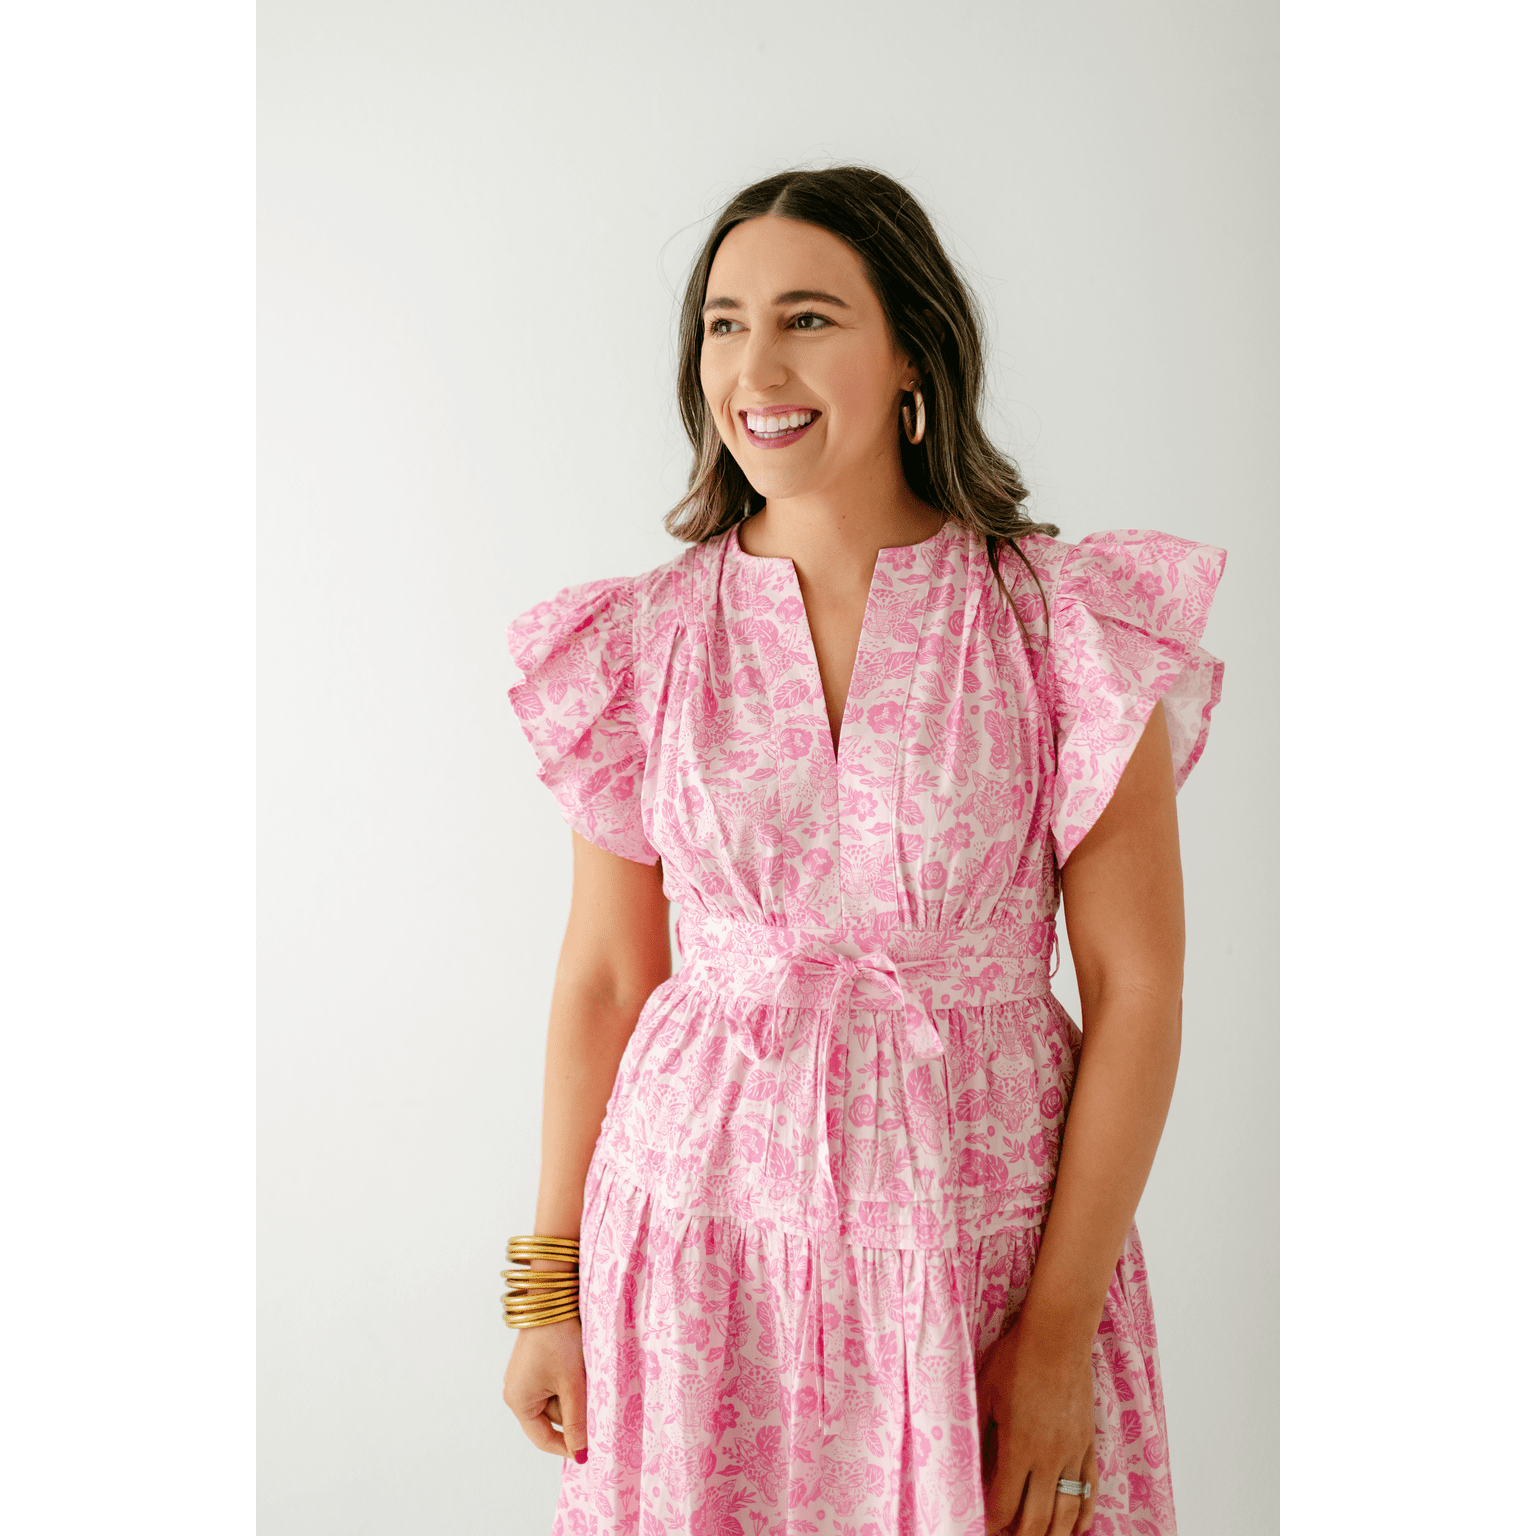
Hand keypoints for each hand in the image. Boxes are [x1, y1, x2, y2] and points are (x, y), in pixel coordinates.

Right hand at [503, 1318, 587, 1462]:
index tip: (592, 1448)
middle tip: (597, 1399)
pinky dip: (571, 1382)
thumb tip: (580, 1456)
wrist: (552, 1299)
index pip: (544, 1438)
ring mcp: (525, 1377)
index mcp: (519, 1402)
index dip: (568, 1446)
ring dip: (575, 1394)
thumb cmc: (558, 1341)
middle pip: (552, 1418)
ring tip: (589, 1376)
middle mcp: (517, 1391)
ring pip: (557, 1399)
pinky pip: (555, 1383)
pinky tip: (583, 1368)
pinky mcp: (535, 1364)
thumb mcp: (571, 1384)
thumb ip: (577, 1422)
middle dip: (576, 1411)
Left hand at [975, 1319, 1096, 1534]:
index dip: (992, 1522)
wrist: (1058, 1337)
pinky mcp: (1089, 1445)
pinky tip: (1073, 1528)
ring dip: (1051, 1535)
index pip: (1004, 1504)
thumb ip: (979, 1433)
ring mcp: (1073, 1454)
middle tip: (1006, 1535)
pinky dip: (1082, 1516)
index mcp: (1019, 1448)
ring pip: (1066, 1514)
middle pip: (1037, 1520)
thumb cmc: (1017, 1359)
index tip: (984, 1526)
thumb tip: (972, 1467)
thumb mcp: (984, 1393)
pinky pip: (1090, 1491)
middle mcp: (1049, 1459)